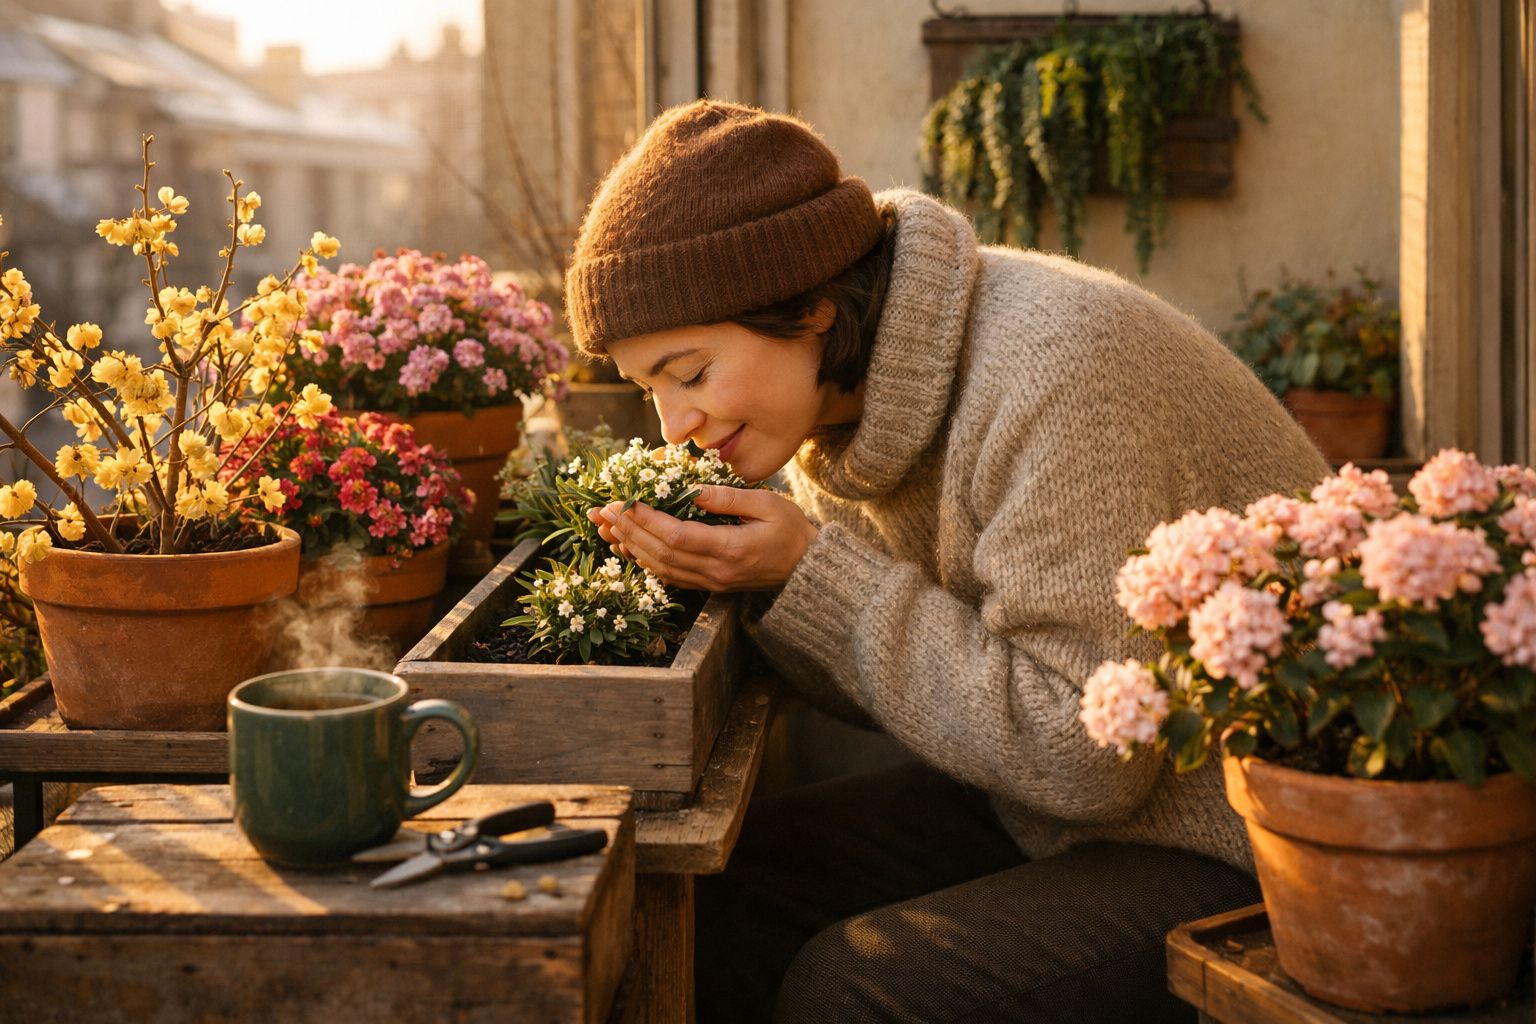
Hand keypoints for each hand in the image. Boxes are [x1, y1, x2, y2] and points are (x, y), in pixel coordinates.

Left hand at [585, 486, 817, 591]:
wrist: (807, 569)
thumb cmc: (791, 531)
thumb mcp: (768, 504)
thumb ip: (729, 498)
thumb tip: (692, 490)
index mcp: (729, 550)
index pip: (677, 537)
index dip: (646, 521)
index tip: (624, 503)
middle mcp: (715, 571)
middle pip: (661, 554)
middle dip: (629, 532)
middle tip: (604, 511)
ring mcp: (711, 582)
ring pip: (661, 569)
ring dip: (632, 548)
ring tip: (607, 528)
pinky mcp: (709, 585)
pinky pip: (670, 577)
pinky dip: (646, 562)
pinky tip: (630, 548)